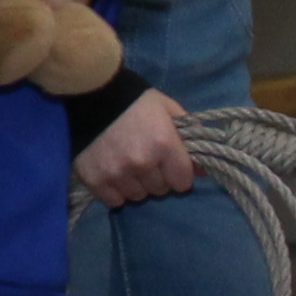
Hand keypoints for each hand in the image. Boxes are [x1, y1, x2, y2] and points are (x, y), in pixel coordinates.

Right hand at [76, 87, 198, 204]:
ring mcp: (117, 173)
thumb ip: (190, 136)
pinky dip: (116, 191)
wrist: (92, 95)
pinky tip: (114, 174)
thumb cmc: (135, 101)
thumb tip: (203, 169)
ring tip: (128, 166)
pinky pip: (114, 200)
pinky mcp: (95, 180)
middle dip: (158, 178)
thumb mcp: (168, 110)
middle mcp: (142, 163)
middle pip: (160, 189)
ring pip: (138, 196)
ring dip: (137, 185)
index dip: (179, 174)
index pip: (183, 182)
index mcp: (164, 144)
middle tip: (148, 161)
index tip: (172, 166)